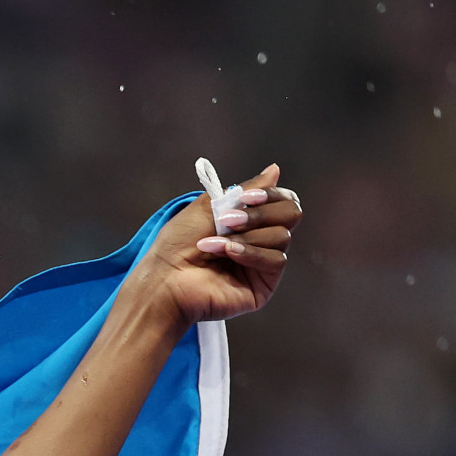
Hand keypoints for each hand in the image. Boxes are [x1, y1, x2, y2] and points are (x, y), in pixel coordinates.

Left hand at [129, 164, 302, 326]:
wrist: (164, 278)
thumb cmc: (176, 245)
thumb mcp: (209, 208)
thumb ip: (244, 190)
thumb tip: (274, 170)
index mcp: (249, 221)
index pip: (283, 200)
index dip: (271, 195)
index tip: (245, 198)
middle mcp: (260, 241)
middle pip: (291, 214)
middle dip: (260, 214)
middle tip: (227, 221)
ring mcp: (262, 264)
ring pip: (282, 236)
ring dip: (245, 236)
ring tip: (213, 244)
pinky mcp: (264, 285)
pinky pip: (276, 260)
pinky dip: (249, 253)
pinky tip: (225, 255)